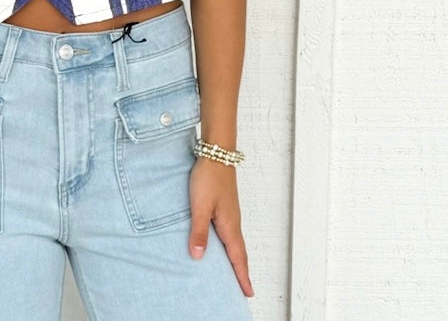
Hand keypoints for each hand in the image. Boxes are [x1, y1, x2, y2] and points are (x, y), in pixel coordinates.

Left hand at [188, 157, 253, 297]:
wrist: (216, 153)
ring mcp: (230, 213)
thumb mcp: (200, 206)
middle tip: (245, 289)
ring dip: (237, 258)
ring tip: (235, 271)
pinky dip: (230, 245)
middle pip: (239, 252)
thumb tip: (198, 257)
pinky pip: (230, 232)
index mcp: (229, 226)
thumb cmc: (209, 178)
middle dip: (242, 271)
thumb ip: (199, 231)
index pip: (237, 258)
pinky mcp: (225, 206)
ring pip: (235, 242)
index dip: (242, 276)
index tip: (249, 293)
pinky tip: (222, 243)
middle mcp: (233, 222)